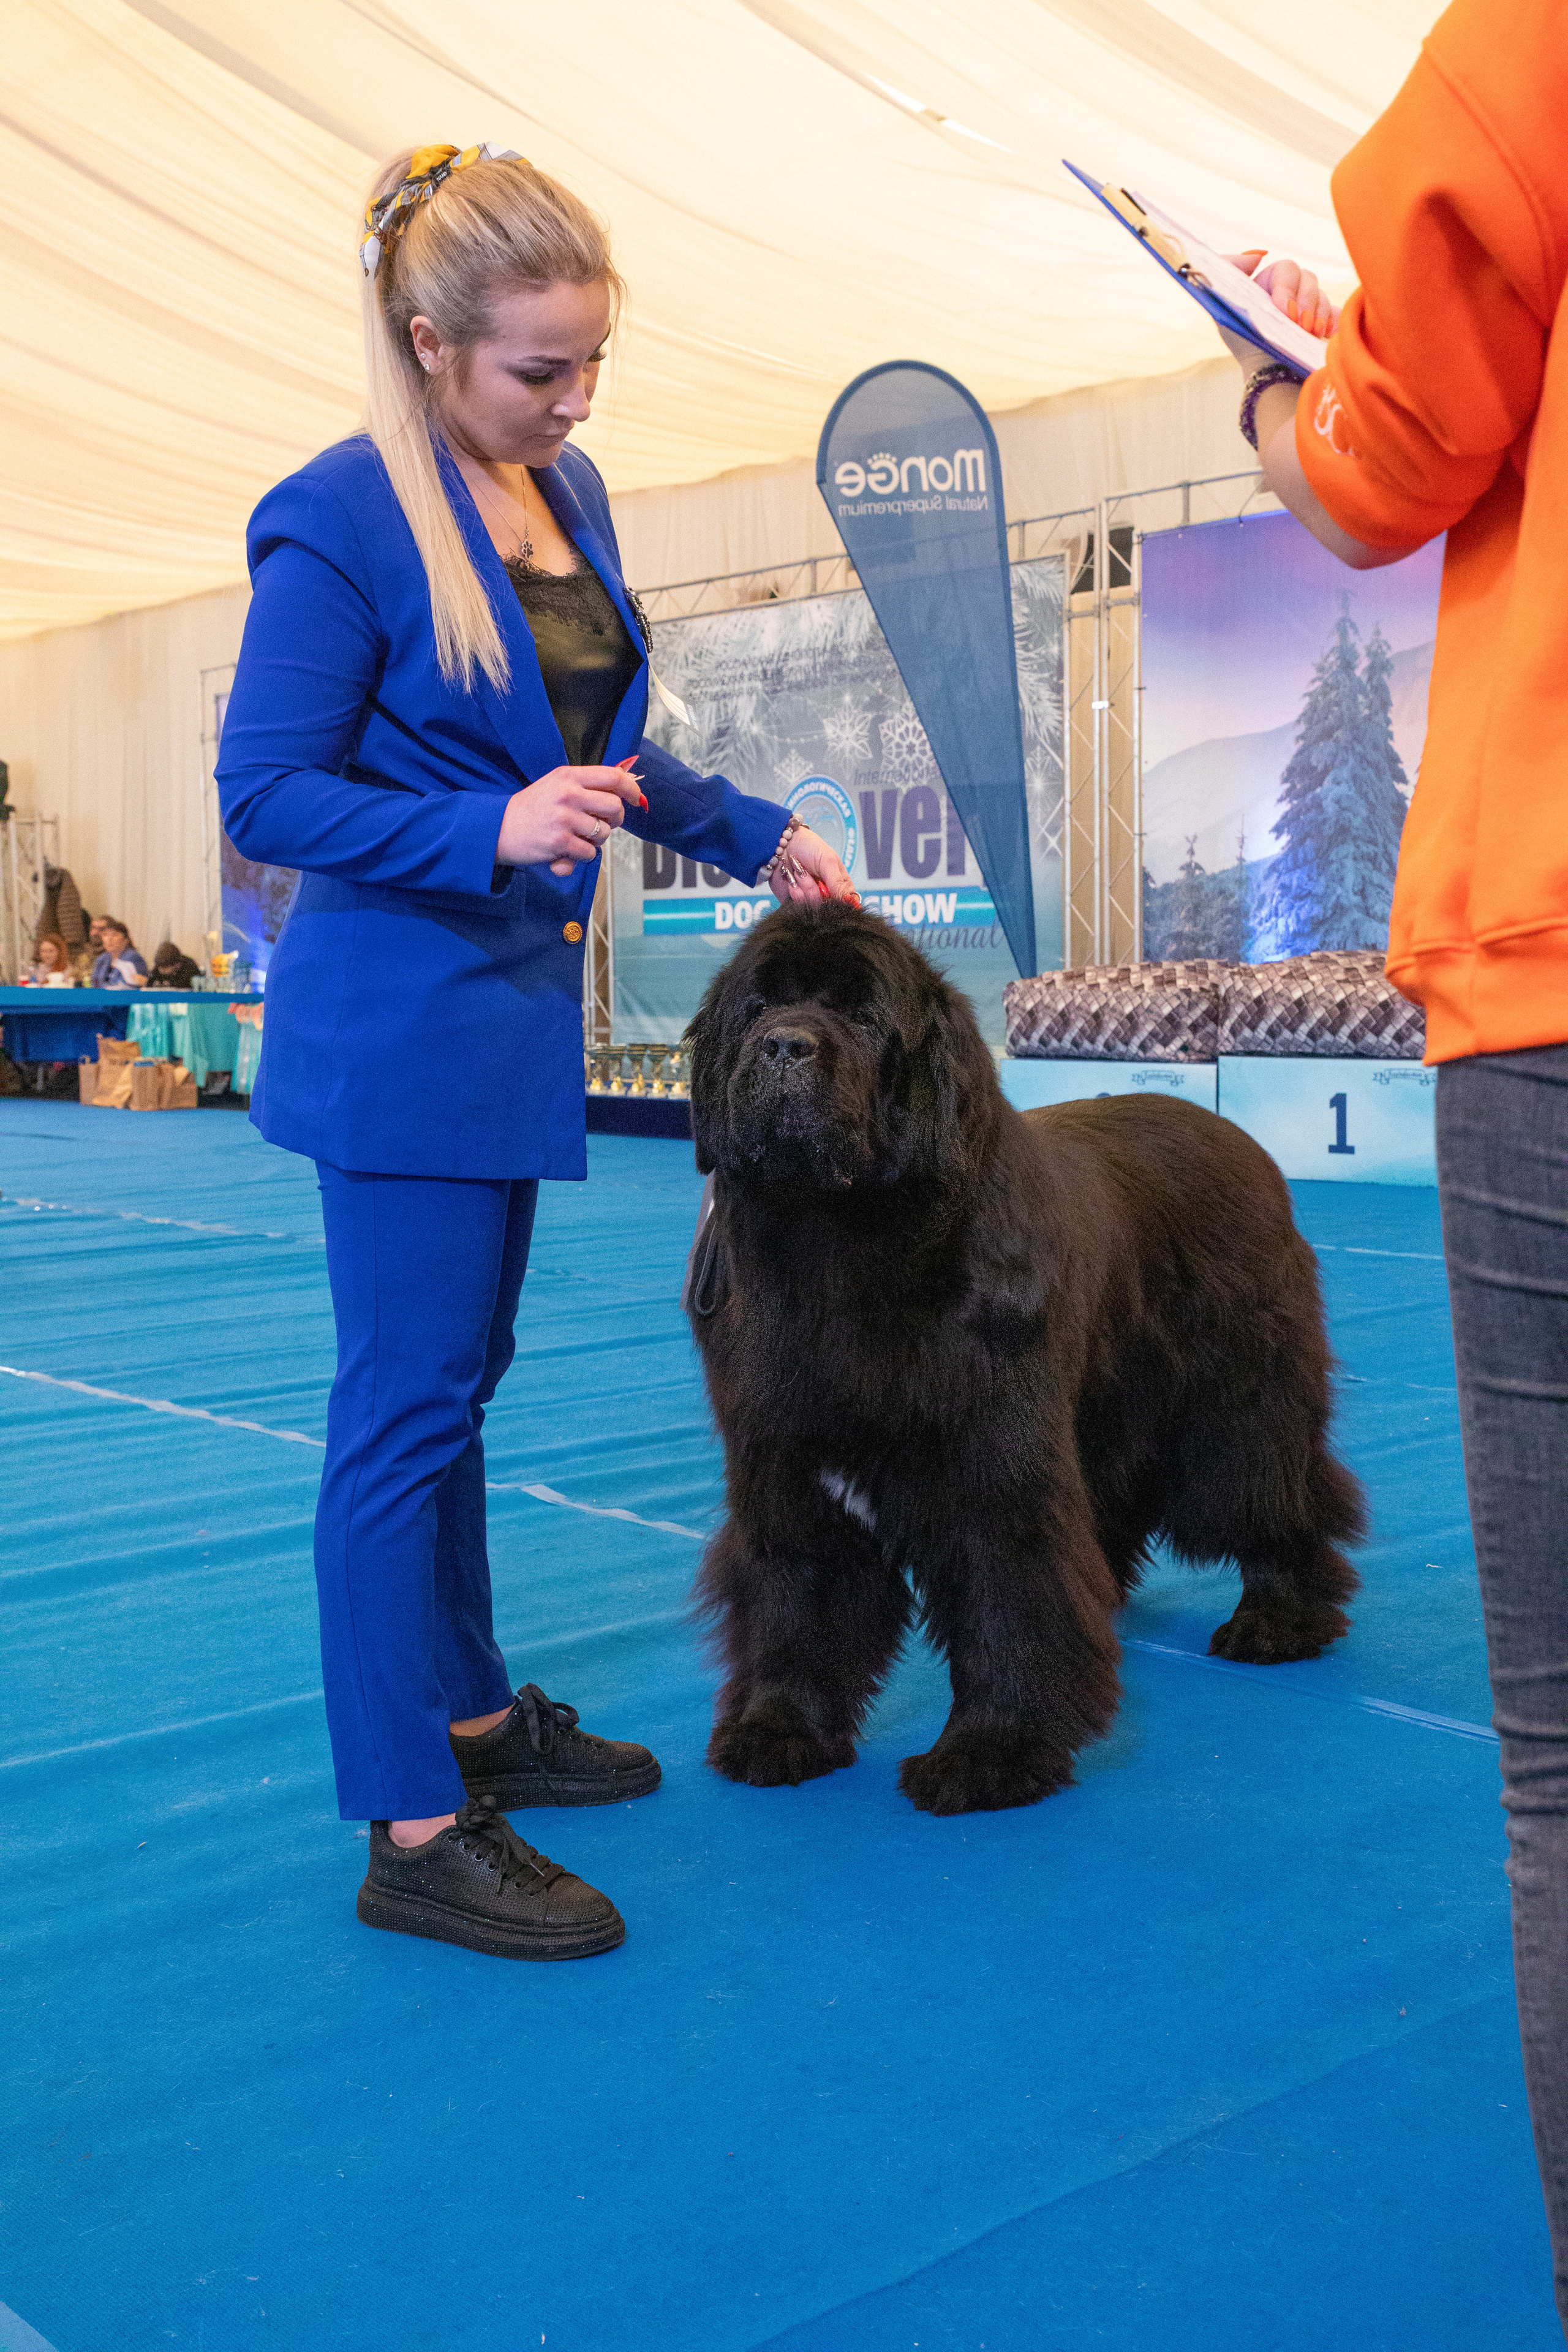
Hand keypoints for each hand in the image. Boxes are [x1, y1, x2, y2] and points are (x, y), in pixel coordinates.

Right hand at [494, 760, 647, 876]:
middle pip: (615, 807)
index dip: (631, 789)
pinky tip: (566, 850)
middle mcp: (568, 794)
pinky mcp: (559, 842)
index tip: (637, 798)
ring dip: (595, 840)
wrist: (497, 828)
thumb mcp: (556, 784)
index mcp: (568, 776)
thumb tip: (624, 783)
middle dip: (615, 820)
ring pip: (604, 833)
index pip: (613, 777)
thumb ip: (585, 784)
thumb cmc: (531, 808)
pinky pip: (590, 853)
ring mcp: (564, 819)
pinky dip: (582, 856)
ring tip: (576, 836)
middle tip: (602, 823)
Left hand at [769, 824, 860, 907]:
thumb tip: (847, 900)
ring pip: (812, 906)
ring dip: (803, 886)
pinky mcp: (795, 903)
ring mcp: (811, 899)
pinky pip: (797, 907)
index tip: (830, 891)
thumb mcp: (828, 860)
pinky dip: (794, 892)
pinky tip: (790, 879)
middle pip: (827, 906)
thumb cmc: (808, 846)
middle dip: (815, 889)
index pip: (847, 901)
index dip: (841, 900)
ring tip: (797, 871)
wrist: (781, 843)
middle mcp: (826, 894)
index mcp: (839, 883)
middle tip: (806, 872)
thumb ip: (837, 882)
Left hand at [1218, 251, 1338, 369]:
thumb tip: (1257, 255)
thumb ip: (1230, 270)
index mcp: (1271, 281)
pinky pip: (1337, 311)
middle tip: (1302, 326)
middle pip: (1308, 278)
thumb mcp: (1226, 305)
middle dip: (1307, 301)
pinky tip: (1326, 333)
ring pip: (1323, 295)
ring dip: (1319, 313)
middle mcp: (1293, 289)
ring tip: (1313, 333)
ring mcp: (1310, 305)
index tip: (1286, 313)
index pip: (1286, 270)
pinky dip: (1333, 320)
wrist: (1265, 374)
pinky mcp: (1325, 320)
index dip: (1288, 288)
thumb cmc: (1243, 340)